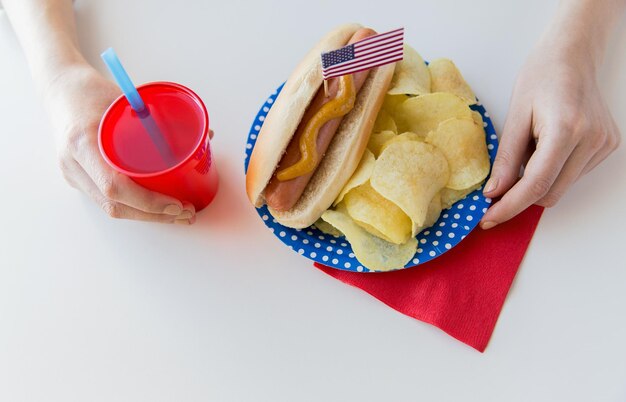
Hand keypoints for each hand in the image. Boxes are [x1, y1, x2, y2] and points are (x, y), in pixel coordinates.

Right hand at [44, 64, 196, 223]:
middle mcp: (74, 165)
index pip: (114, 186)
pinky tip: (156, 208)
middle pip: (115, 206)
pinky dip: (135, 206)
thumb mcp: (126, 99)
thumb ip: (162, 117)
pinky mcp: (79, 179)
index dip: (148, 202)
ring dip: (147, 216)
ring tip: (177, 215)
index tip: (175, 205)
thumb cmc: (91, 90)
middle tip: (186, 214)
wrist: (59, 89)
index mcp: (82, 143)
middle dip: (154, 216)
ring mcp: (74, 175)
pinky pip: (108, 199)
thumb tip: (207, 134)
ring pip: (112, 208)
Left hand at [481, 41, 620, 228]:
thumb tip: (494, 193)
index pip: (535, 185)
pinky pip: (571, 176)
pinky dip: (551, 173)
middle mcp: (592, 141)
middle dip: (519, 198)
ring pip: (560, 188)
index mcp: (567, 130)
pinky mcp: (607, 147)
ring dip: (536, 183)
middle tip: (494, 191)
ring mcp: (604, 145)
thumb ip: (506, 158)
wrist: (573, 56)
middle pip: (549, 193)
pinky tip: (544, 150)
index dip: (508, 206)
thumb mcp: (515, 115)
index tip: (487, 219)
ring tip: (526, 153)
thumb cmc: (541, 77)